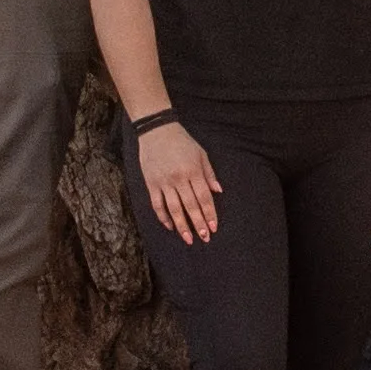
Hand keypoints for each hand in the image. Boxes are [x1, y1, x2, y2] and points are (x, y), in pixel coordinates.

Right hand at [134, 121, 222, 244]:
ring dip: (182, 226)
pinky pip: (157, 205)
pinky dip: (163, 217)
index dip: (210, 214)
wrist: (156, 130)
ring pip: (174, 209)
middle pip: (190, 206)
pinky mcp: (151, 183)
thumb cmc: (182, 142)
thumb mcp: (200, 154)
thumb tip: (218, 192)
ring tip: (189, 239)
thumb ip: (209, 173)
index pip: (204, 197)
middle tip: (205, 238)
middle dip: (199, 224)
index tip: (214, 227)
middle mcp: (179, 178)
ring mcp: (164, 182)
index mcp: (193, 171)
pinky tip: (170, 226)